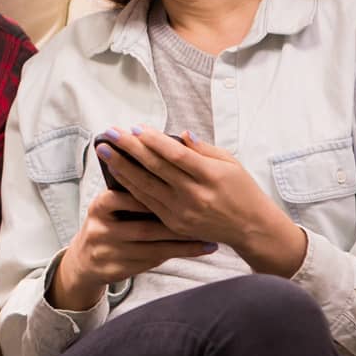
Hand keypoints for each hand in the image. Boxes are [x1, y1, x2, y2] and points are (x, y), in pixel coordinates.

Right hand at [54, 188, 216, 309]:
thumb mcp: (109, 206)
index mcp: (98, 207)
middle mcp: (100, 230)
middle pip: (143, 227)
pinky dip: (175, 255)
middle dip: (175, 224)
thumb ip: (129, 192)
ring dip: (182, 243)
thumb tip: (164, 170)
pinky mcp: (117, 270)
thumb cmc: (108, 225)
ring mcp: (108, 252)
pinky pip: (152, 262)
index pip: (122, 197)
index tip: (179, 191)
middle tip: (203, 219)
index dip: (149, 195)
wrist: (85, 260)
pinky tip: (195, 250)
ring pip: (152, 248)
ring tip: (206, 238)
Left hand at [97, 127, 306, 275]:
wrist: (250, 228)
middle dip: (129, 149)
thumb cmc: (242, 190)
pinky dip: (130, 187)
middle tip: (109, 133)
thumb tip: (180, 134)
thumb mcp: (230, 163)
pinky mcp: (175, 224)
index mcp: (211, 176)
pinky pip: (147, 203)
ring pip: (146, 186)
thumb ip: (203, 149)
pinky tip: (117, 174)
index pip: (176, 155)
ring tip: (105, 151)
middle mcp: (196, 195)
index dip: (153, 141)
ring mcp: (183, 212)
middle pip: (156, 168)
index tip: (134, 128)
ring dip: (122, 167)